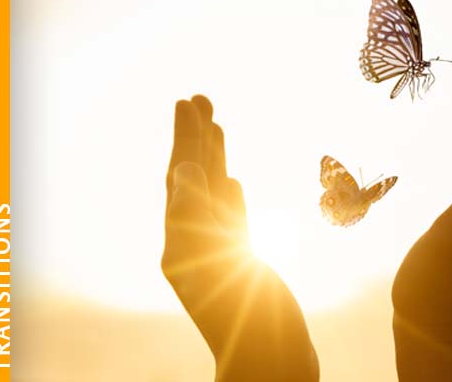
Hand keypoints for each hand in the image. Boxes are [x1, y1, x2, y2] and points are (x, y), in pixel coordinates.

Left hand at [162, 95, 318, 381]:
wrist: (272, 360)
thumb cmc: (244, 318)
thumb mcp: (214, 262)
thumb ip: (195, 215)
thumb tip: (181, 167)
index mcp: (179, 239)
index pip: (179, 176)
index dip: (184, 137)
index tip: (188, 101)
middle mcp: (193, 240)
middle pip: (193, 177)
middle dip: (196, 137)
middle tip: (198, 97)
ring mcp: (219, 250)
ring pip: (214, 195)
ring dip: (213, 159)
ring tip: (215, 126)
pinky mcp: (241, 261)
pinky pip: (230, 219)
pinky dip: (229, 195)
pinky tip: (230, 179)